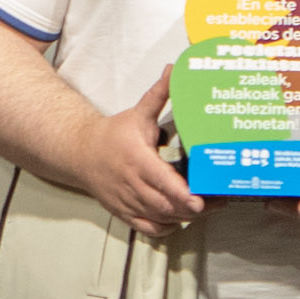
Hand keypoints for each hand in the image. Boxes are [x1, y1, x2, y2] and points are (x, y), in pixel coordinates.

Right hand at [76, 73, 204, 241]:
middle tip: (219, 201)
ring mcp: (128, 201)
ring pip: (160, 218)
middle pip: (167, 205)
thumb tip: (174, 70)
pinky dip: (167, 227)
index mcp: (138, 160)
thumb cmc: (113, 135)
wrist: (80, 153)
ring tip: (209, 208)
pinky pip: (149, 228)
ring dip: (184, 217)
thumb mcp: (137, 113)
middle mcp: (132, 184)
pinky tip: (181, 218)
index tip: (201, 200)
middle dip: (194, 208)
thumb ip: (158, 94)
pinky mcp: (125, 213)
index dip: (183, 195)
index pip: (163, 182)